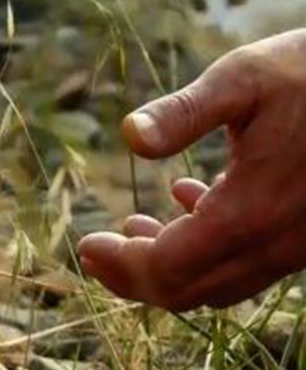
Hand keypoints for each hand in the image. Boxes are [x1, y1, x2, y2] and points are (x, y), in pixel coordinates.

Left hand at [77, 29, 305, 310]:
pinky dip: (207, 250)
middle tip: (96, 249)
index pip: (166, 268)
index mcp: (251, 215)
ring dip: (169, 264)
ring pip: (217, 285)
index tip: (84, 245)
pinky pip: (248, 265)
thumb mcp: (245, 79)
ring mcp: (296, 248)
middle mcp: (276, 245)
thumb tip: (130, 134)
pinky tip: (190, 202)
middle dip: (134, 275)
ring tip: (133, 227)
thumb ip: (185, 112)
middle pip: (186, 289)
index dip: (119, 265)